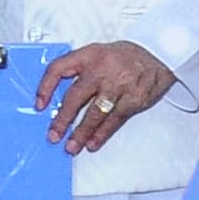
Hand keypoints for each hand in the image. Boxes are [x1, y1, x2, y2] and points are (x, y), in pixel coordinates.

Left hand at [37, 39, 175, 153]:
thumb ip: (80, 71)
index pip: (59, 68)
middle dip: (62, 119)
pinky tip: (92, 143)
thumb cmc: (125, 56)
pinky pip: (114, 120)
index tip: (39, 105)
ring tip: (71, 146)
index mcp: (89, 55)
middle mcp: (101, 69)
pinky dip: (101, 134)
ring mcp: (118, 85)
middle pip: (75, 96)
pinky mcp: (133, 99)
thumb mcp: (99, 53)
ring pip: (94, 113)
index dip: (45, 87)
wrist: (159, 53)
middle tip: (54, 135)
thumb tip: (59, 99)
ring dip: (81, 132)